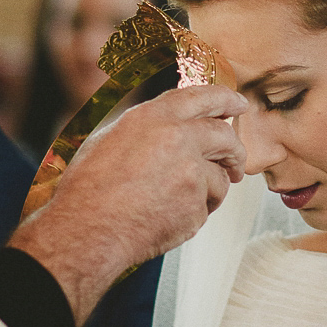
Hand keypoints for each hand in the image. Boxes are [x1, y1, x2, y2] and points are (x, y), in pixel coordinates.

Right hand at [12, 85, 246, 326]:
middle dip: (234, 152)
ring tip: (184, 202)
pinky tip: (168, 218)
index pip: (202, 97)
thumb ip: (147, 128)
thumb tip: (170, 124)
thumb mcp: (110, 140)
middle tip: (234, 165)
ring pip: (221, 177)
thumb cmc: (89, 190)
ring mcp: (190, 172)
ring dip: (212, 190)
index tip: (239, 105)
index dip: (226, 99)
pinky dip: (195, 214)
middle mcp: (177, 138)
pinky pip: (207, 207)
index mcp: (153, 117)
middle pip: (225, 136)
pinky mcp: (196, 205)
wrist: (87, 230)